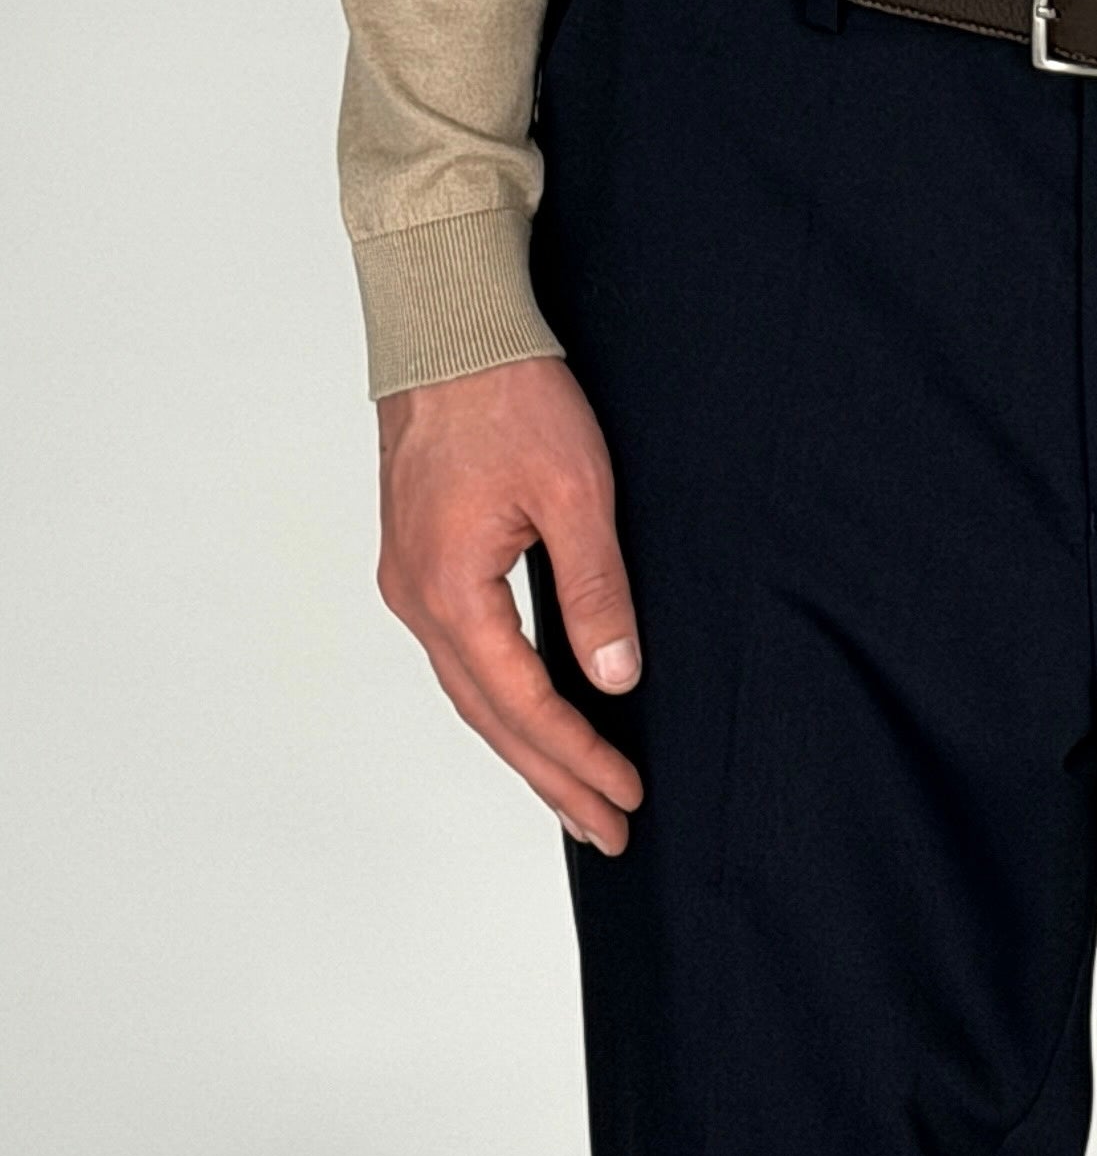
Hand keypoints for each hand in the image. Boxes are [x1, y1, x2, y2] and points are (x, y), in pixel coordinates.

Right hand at [376, 355, 645, 853]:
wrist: (448, 325)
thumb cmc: (509, 393)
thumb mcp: (574, 490)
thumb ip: (595, 588)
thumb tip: (618, 676)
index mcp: (450, 590)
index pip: (523, 704)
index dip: (579, 756)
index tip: (628, 796)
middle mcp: (417, 598)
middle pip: (489, 716)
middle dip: (552, 777)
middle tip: (609, 830)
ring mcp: (411, 579)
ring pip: (472, 690)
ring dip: (526, 744)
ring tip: (577, 794)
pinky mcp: (420, 557)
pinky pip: (463, 653)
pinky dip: (502, 696)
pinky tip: (531, 713)